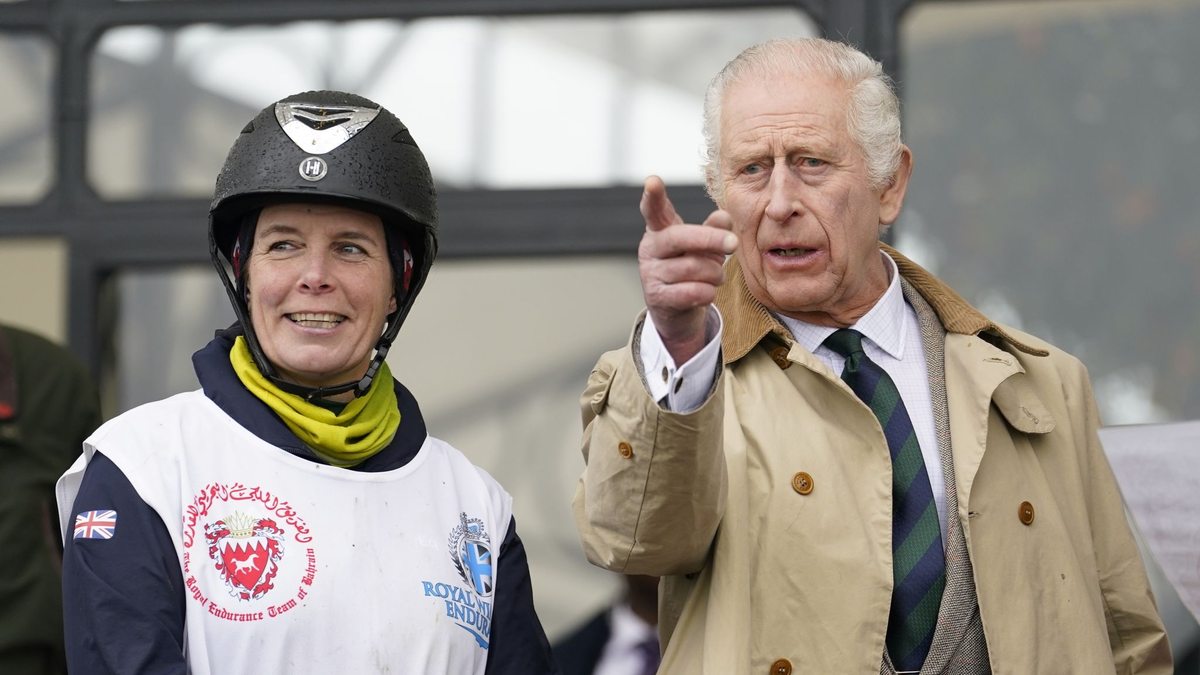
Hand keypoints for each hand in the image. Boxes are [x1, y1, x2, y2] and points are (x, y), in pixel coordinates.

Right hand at [638, 176, 737, 364]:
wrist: (677, 310)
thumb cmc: (691, 269)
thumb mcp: (704, 246)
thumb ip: (714, 229)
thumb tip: (724, 217)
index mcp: (660, 229)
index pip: (654, 210)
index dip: (653, 196)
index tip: (652, 181)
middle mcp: (650, 248)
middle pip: (680, 237)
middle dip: (710, 240)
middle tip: (734, 242)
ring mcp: (650, 273)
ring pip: (693, 268)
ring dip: (715, 273)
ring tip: (717, 276)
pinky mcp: (657, 297)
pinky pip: (692, 291)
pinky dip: (708, 292)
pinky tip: (708, 291)